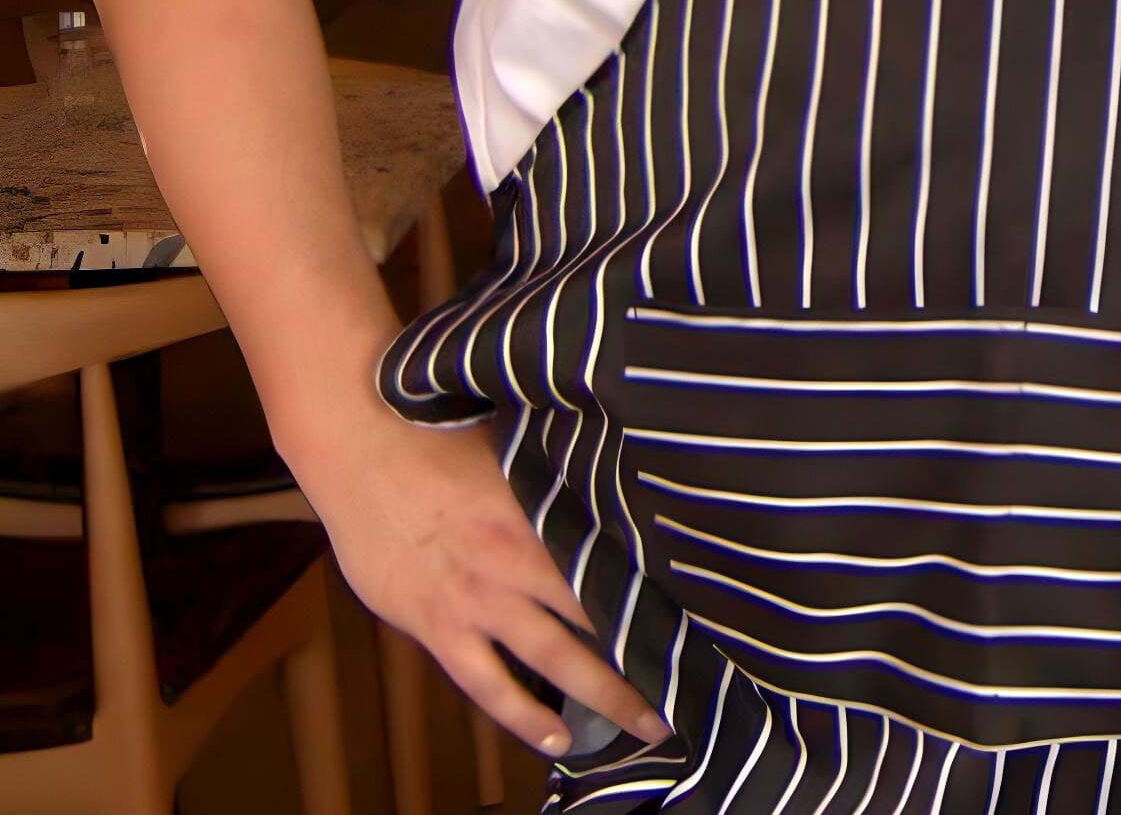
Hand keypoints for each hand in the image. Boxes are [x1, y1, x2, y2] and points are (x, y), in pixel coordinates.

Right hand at [289, 400, 670, 757]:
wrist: (360, 449)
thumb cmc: (440, 433)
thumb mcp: (512, 441)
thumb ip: (558, 469)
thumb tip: (612, 468)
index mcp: (545, 510)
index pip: (618, 556)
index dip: (663, 586)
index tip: (708, 609)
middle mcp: (519, 562)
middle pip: (599, 617)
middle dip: (648, 654)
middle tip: (696, 681)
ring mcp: (478, 601)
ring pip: (554, 661)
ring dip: (604, 695)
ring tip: (650, 724)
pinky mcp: (437, 628)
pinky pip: (487, 685)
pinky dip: (523, 715)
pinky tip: (556, 738)